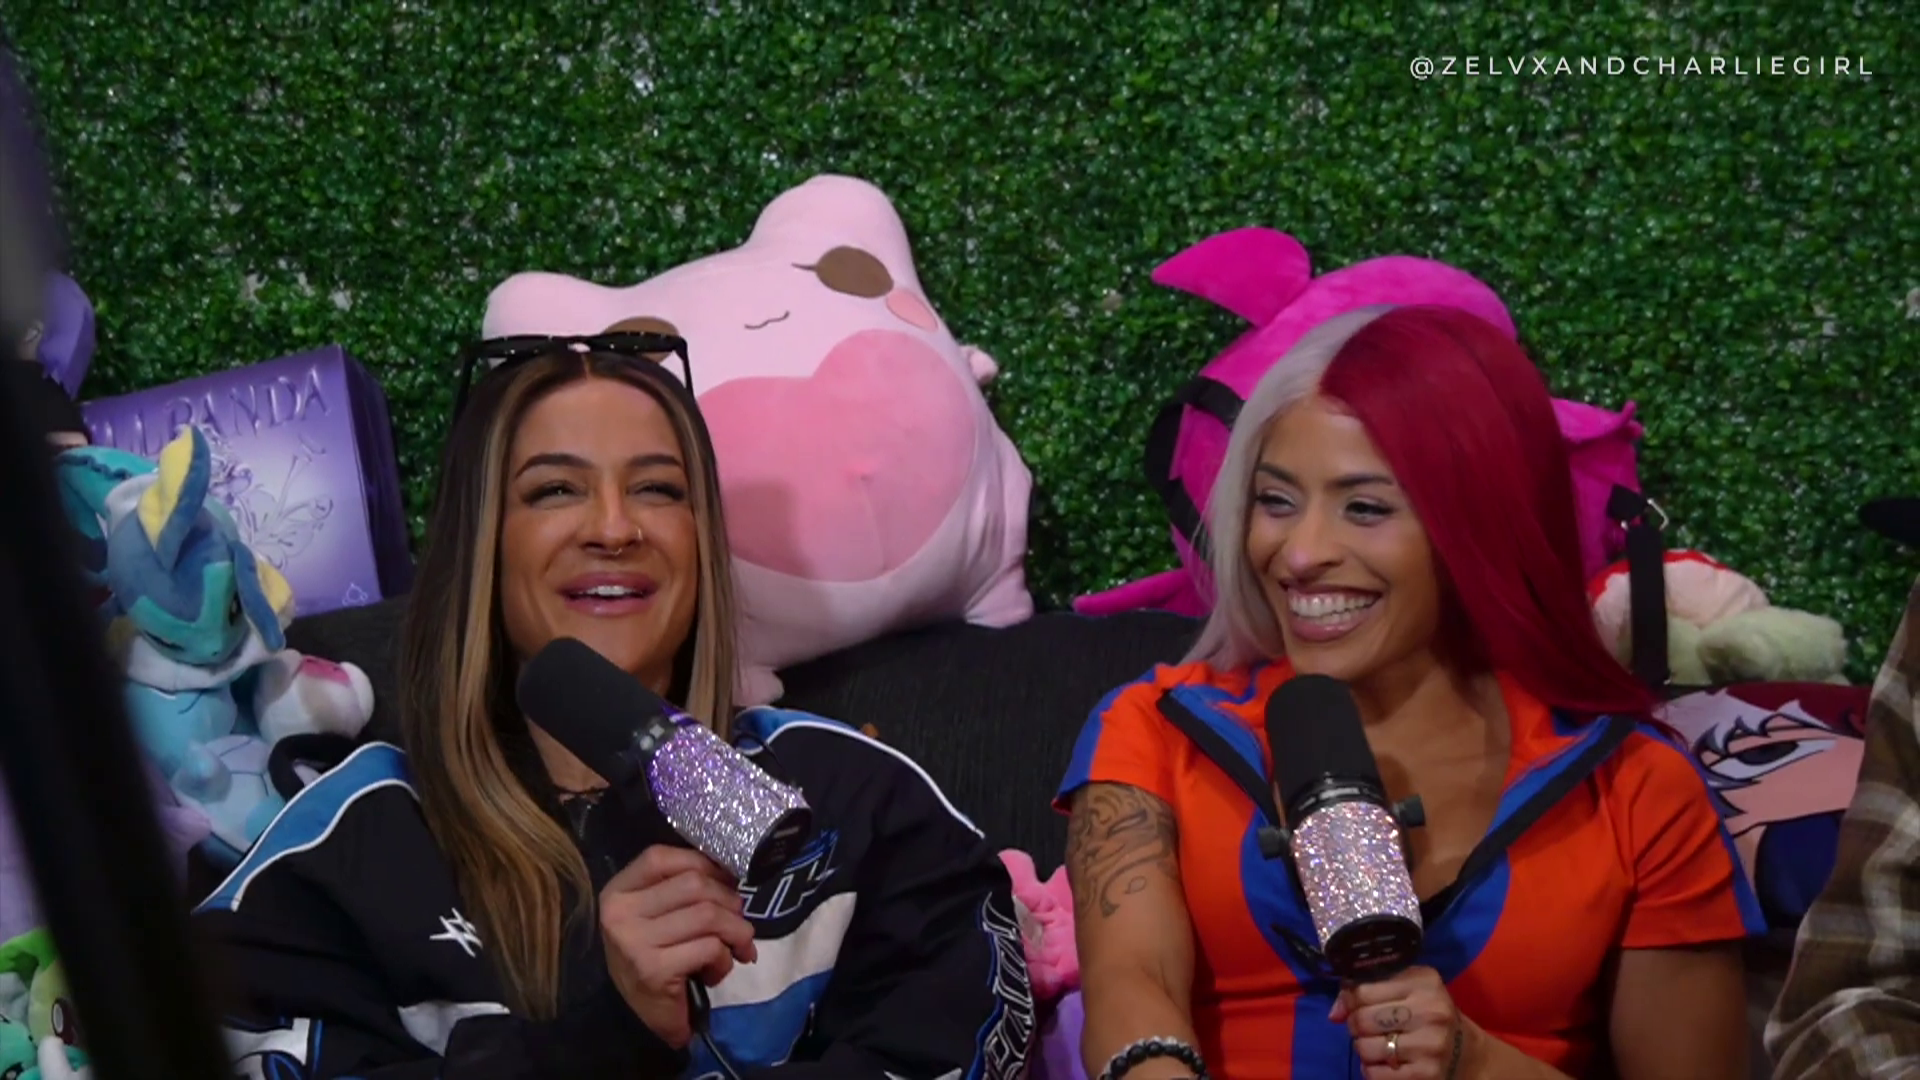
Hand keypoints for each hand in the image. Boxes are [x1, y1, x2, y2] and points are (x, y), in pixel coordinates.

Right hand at [598, 845, 758, 1048]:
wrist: (638, 1019)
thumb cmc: (653, 958)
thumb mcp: (657, 915)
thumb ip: (681, 888)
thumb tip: (730, 873)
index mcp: (618, 892)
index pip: (661, 857)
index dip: (702, 863)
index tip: (725, 882)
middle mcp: (620, 913)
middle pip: (694, 884)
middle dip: (729, 902)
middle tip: (737, 924)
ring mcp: (635, 942)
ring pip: (708, 915)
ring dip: (736, 932)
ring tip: (736, 948)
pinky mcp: (654, 970)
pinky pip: (710, 948)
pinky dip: (725, 959)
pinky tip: (715, 971)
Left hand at [1330, 966, 1480, 1078]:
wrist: (1467, 1053)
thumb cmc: (1429, 1014)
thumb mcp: (1408, 990)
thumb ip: (1367, 991)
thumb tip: (1334, 1013)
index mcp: (1424, 983)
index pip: (1363, 991)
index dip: (1351, 1000)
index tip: (1357, 1006)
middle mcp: (1430, 1013)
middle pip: (1362, 1020)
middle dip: (1356, 1025)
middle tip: (1368, 1028)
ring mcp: (1429, 1046)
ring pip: (1365, 1048)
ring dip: (1364, 1049)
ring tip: (1379, 1045)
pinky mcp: (1425, 1075)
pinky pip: (1374, 1074)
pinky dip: (1371, 1070)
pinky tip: (1385, 1063)